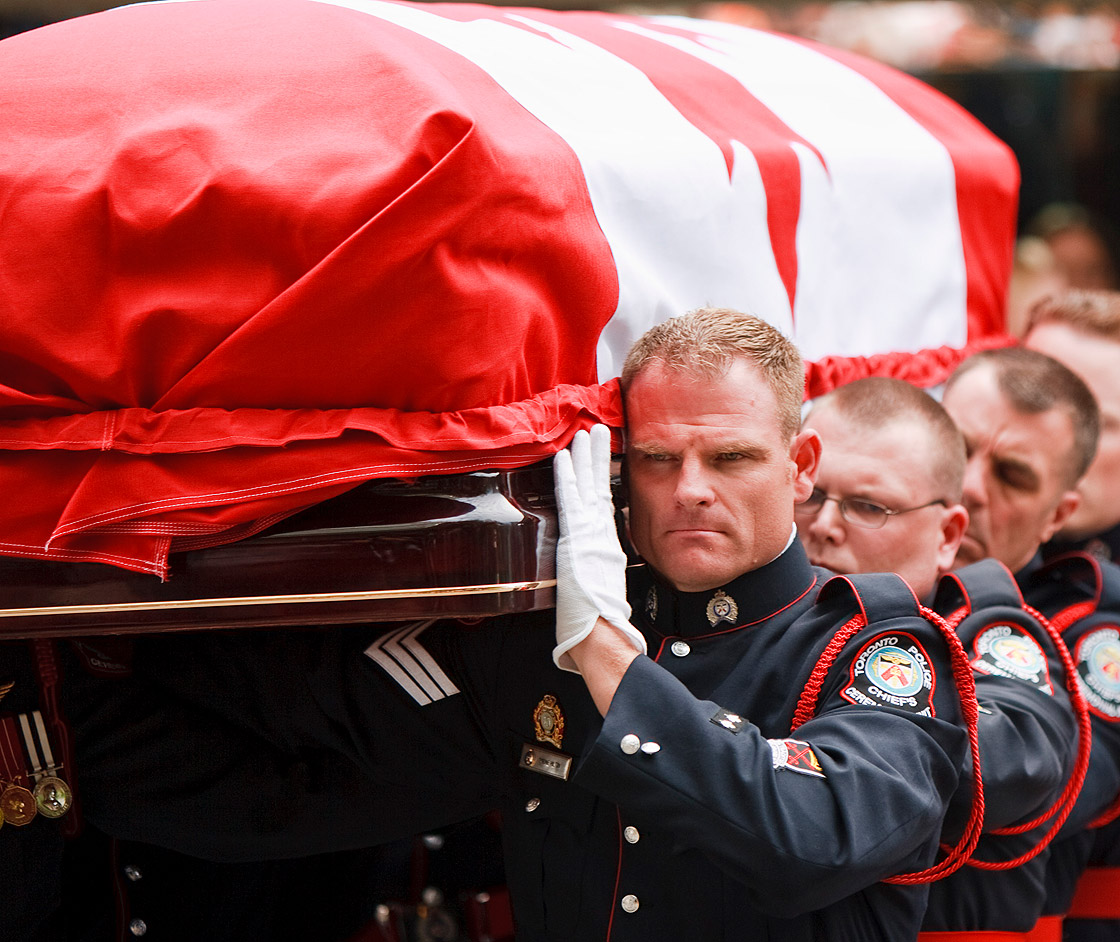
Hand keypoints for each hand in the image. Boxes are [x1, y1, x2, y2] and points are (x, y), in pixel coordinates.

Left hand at [552, 425, 645, 672]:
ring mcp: (590, 533)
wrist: (602, 631)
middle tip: (597, 430)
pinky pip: (570, 501)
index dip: (603, 478)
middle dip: (599, 457)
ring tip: (584, 432)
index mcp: (607, 545)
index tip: (602, 457)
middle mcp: (601, 534)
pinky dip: (567, 478)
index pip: (604, 503)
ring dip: (585, 458)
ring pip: (588, 487)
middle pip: (600, 487)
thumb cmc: (600, 621)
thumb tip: (595, 579)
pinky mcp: (576, 538)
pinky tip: (563, 457)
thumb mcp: (601, 591)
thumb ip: (597, 578)